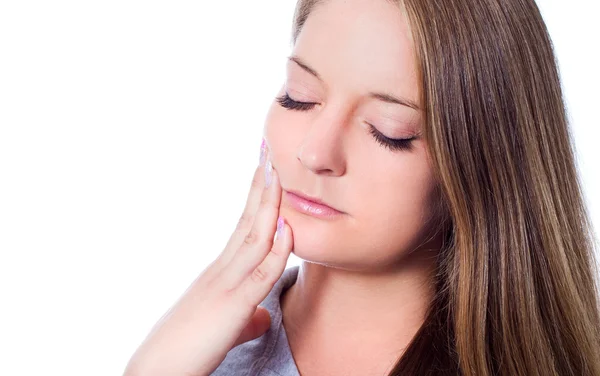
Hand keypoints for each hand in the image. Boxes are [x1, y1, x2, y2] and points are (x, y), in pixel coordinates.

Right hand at [123, 142, 293, 375]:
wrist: (158, 370)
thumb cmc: (188, 350)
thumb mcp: (224, 329)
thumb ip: (246, 317)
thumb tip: (262, 316)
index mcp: (221, 272)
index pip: (243, 225)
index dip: (257, 197)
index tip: (265, 168)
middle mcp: (222, 270)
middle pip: (246, 220)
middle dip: (261, 185)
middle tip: (269, 150)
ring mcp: (225, 284)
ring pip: (253, 236)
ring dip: (268, 203)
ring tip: (276, 171)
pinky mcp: (232, 307)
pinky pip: (260, 274)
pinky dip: (276, 249)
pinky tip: (287, 228)